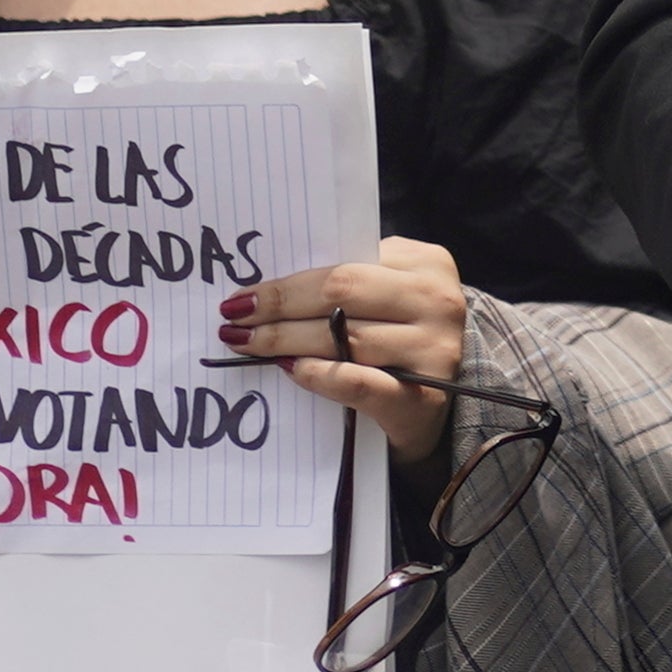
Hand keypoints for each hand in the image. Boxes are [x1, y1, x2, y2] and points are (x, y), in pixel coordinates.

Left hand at [223, 235, 469, 460]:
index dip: (287, 283)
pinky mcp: (424, 397)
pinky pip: (359, 382)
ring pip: (344, 338)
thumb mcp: (388, 299)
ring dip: (286, 342)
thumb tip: (268, 289)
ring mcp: (435, 350)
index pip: (343, 267)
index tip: (243, 296)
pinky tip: (289, 370)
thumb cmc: (400, 341)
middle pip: (341, 296)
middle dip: (278, 308)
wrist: (438, 407)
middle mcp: (438, 301)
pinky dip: (319, 374)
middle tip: (233, 321)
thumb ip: (349, 286)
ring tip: (248, 346)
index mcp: (427, 264)